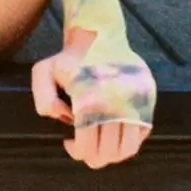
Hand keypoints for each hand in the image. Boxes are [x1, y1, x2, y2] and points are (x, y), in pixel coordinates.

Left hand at [30, 33, 150, 168]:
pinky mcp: (147, 96)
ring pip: (129, 147)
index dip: (78, 152)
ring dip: (114, 154)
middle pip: (109, 151)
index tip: (70, 144)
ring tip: (103, 147)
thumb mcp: (44, 72)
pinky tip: (116, 134)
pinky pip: (143, 131)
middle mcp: (116, 102)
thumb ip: (44, 99)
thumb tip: (66, 119)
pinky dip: (130, 140)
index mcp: (90, 99)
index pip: (88, 145)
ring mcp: (135, 100)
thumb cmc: (69, 58)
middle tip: (86, 150)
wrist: (99, 34)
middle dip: (95, 157)